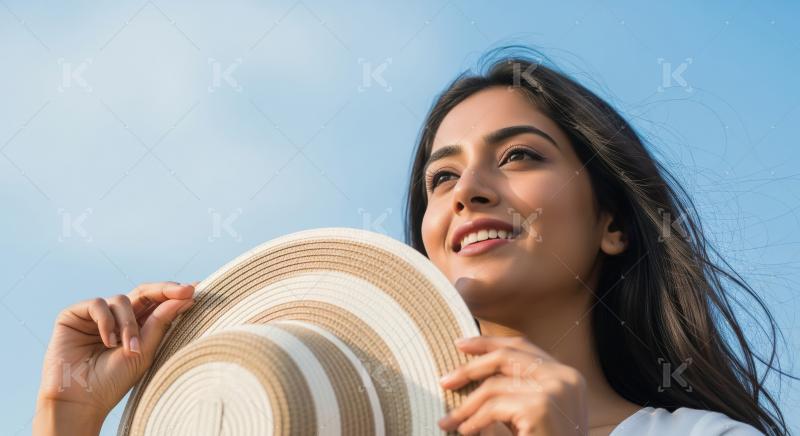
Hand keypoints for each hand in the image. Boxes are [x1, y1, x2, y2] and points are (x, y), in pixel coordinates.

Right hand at [34, 281, 196, 431]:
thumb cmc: (113, 380)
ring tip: (129, 348)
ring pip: (122, 300)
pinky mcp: (74, 315)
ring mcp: (95, 315)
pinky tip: (107, 342)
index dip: (174, 294)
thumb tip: (186, 296)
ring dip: (129, 324)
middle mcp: (117, 317)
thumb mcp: (145, 351)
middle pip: (143, 292)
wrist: (81, 400)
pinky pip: (98, 304)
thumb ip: (161, 322)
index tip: (196, 288)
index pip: (157, 303)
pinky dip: (106, 322)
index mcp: (136, 326)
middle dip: (165, 290)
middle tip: (185, 291)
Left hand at [437, 336, 588, 434]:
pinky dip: (473, 420)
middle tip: (444, 381)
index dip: (488, 343)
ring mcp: (554, 391)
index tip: (461, 344)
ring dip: (466, 406)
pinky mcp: (540, 408)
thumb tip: (474, 368)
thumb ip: (517, 388)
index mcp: (567, 375)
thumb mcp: (534, 411)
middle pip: (506, 357)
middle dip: (469, 368)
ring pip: (494, 386)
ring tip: (449, 421)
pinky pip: (493, 408)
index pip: (521, 346)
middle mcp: (564, 378)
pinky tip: (465, 432)